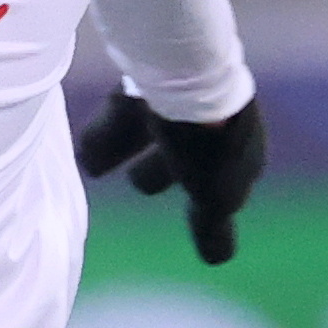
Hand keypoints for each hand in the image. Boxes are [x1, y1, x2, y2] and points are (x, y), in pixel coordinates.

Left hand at [76, 91, 269, 265]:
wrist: (188, 75)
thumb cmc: (207, 142)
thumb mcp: (214, 193)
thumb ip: (212, 224)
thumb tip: (219, 258)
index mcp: (241, 147)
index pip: (223, 180)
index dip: (204, 200)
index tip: (194, 211)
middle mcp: (217, 117)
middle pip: (185, 148)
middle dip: (161, 168)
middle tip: (136, 183)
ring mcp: (187, 90)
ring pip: (152, 124)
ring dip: (124, 145)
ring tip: (92, 162)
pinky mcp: (155, 69)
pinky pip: (129, 102)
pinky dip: (110, 126)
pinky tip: (86, 142)